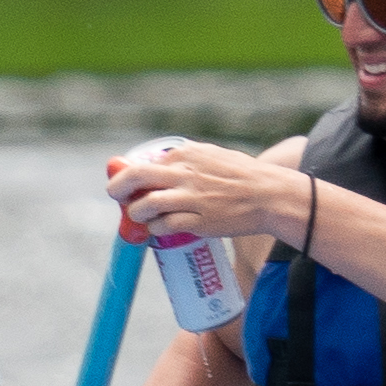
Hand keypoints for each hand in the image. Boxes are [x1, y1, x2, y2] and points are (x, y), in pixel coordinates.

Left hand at [104, 134, 288, 248]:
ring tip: (138, 217)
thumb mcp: (213, 156)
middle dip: (118, 186)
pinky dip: (156, 229)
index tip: (129, 185)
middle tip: (115, 195)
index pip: (147, 162)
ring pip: (147, 204)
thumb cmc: (244, 176)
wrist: (270, 196)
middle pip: (137, 176)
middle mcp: (185, 173)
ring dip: (136, 212)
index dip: (132, 174)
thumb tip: (161, 164)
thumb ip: (188, 159)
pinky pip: (165, 226)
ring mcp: (191, 198)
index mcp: (187, 155)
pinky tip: (157, 230)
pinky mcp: (199, 221)